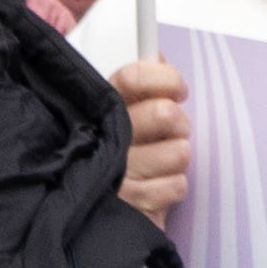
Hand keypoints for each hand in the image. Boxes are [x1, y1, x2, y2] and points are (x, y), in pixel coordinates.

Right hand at [108, 56, 190, 220]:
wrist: (87, 213)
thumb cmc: (118, 155)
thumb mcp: (123, 113)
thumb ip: (141, 83)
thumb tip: (157, 54)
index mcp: (102, 107)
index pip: (134, 77)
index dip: (165, 79)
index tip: (178, 89)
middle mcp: (104, 136)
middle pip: (164, 114)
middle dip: (179, 123)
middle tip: (172, 132)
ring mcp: (114, 173)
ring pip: (178, 152)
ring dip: (175, 160)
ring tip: (159, 164)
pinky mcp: (129, 205)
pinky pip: (176, 186)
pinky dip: (172, 188)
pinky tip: (155, 186)